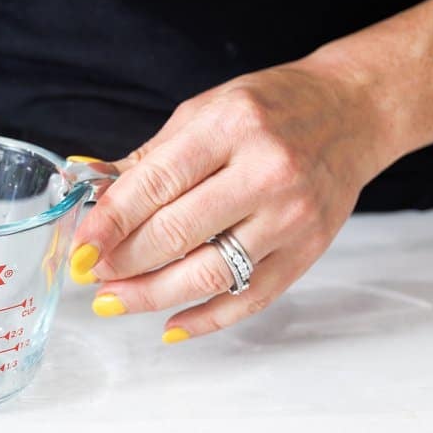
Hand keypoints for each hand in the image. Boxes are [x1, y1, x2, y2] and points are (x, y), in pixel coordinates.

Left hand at [69, 56, 393, 341]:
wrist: (352, 111)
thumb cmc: (271, 107)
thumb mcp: (204, 112)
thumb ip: (148, 158)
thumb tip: (87, 187)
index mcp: (230, 127)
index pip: (157, 183)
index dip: (110, 221)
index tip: (80, 245)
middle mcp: (265, 172)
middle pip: (177, 233)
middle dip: (123, 261)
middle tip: (90, 273)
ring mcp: (291, 216)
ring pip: (209, 274)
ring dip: (151, 295)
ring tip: (113, 300)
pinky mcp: (308, 251)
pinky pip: (249, 298)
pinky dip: (205, 319)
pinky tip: (169, 324)